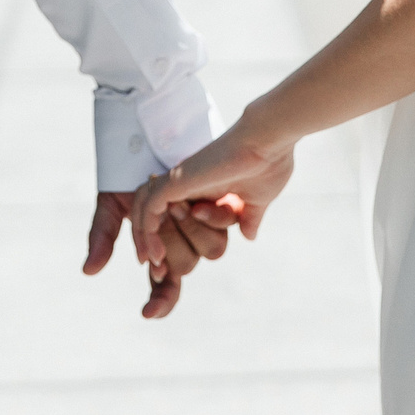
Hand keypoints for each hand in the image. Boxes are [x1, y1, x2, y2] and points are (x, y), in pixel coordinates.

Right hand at [83, 188, 235, 318]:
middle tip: (160, 219)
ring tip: (175, 205)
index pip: (164, 288)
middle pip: (184, 267)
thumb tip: (89, 271)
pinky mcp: (225, 212)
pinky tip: (195, 202)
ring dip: (190, 230)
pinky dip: (210, 217)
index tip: (146, 312)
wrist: (155, 143)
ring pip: (208, 252)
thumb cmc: (130, 178)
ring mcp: (207, 230)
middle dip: (169, 245)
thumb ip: (102, 237)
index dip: (159, 303)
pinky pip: (224, 228)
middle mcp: (186, 246)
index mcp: (160, 253)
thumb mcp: (111, 207)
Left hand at [130, 118, 296, 270]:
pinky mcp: (177, 180)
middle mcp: (187, 182)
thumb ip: (249, 216)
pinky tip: (155, 254)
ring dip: (144, 239)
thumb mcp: (257, 200)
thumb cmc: (269, 165)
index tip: (173, 268)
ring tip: (154, 265)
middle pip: (155, 214)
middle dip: (152, 243)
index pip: (175, 213)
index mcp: (204, 188)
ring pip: (145, 210)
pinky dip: (146, 230)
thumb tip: (249, 235)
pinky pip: (148, 208)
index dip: (171, 239)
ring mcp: (180, 180)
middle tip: (159, 271)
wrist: (270, 143)